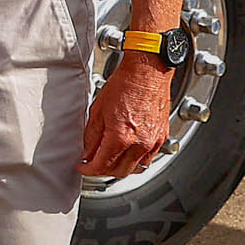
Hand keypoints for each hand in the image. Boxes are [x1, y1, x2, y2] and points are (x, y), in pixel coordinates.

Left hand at [78, 55, 173, 177]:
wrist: (148, 72)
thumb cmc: (124, 84)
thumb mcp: (98, 110)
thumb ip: (92, 135)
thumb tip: (87, 151)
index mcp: (121, 136)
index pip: (102, 165)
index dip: (88, 169)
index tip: (82, 167)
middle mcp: (140, 143)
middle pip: (120, 171)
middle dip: (103, 171)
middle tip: (92, 164)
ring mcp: (153, 141)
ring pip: (136, 168)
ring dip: (121, 168)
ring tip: (108, 159)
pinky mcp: (162, 136)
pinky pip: (148, 158)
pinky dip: (136, 160)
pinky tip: (127, 153)